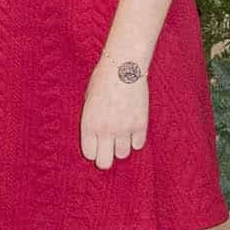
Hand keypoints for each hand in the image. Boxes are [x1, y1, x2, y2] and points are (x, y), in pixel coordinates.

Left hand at [81, 54, 149, 170]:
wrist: (124, 66)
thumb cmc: (103, 80)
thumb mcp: (89, 100)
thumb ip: (91, 120)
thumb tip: (96, 136)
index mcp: (89, 124)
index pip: (90, 154)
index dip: (94, 150)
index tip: (97, 144)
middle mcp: (105, 130)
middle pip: (105, 162)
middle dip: (105, 158)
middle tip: (108, 150)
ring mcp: (124, 129)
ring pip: (123, 154)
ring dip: (121, 146)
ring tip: (121, 132)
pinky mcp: (141, 125)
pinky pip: (138, 145)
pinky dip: (135, 139)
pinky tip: (133, 127)